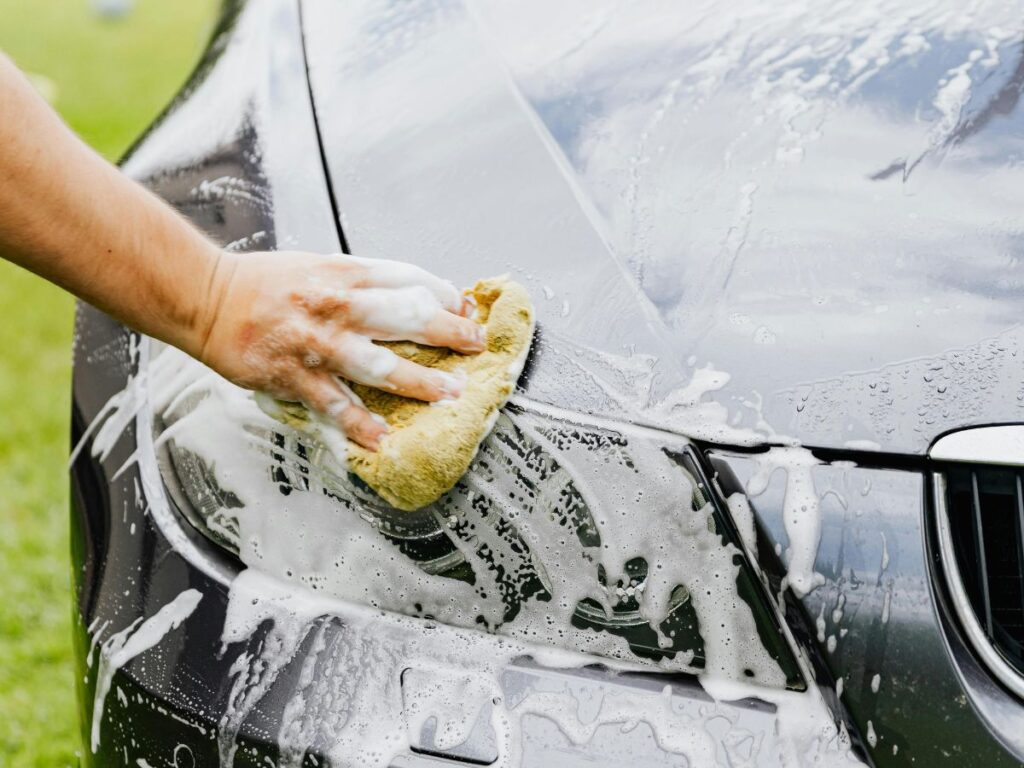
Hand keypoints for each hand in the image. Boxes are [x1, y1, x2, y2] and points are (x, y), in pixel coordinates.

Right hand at [195, 251, 485, 449]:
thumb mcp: (320, 267)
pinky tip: (381, 438)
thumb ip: (364, 284)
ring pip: (378, 364)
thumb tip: (414, 299)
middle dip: (448, 333)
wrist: (206, 296)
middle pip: (405, 317)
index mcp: (345, 273)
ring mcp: (316, 342)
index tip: (467, 311)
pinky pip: (333, 404)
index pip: (408, 280)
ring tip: (449, 396)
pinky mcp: (293, 375)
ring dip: (418, 382)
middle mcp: (335, 305)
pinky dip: (359, 424)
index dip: (444, 296)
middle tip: (477, 347)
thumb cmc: (265, 283)